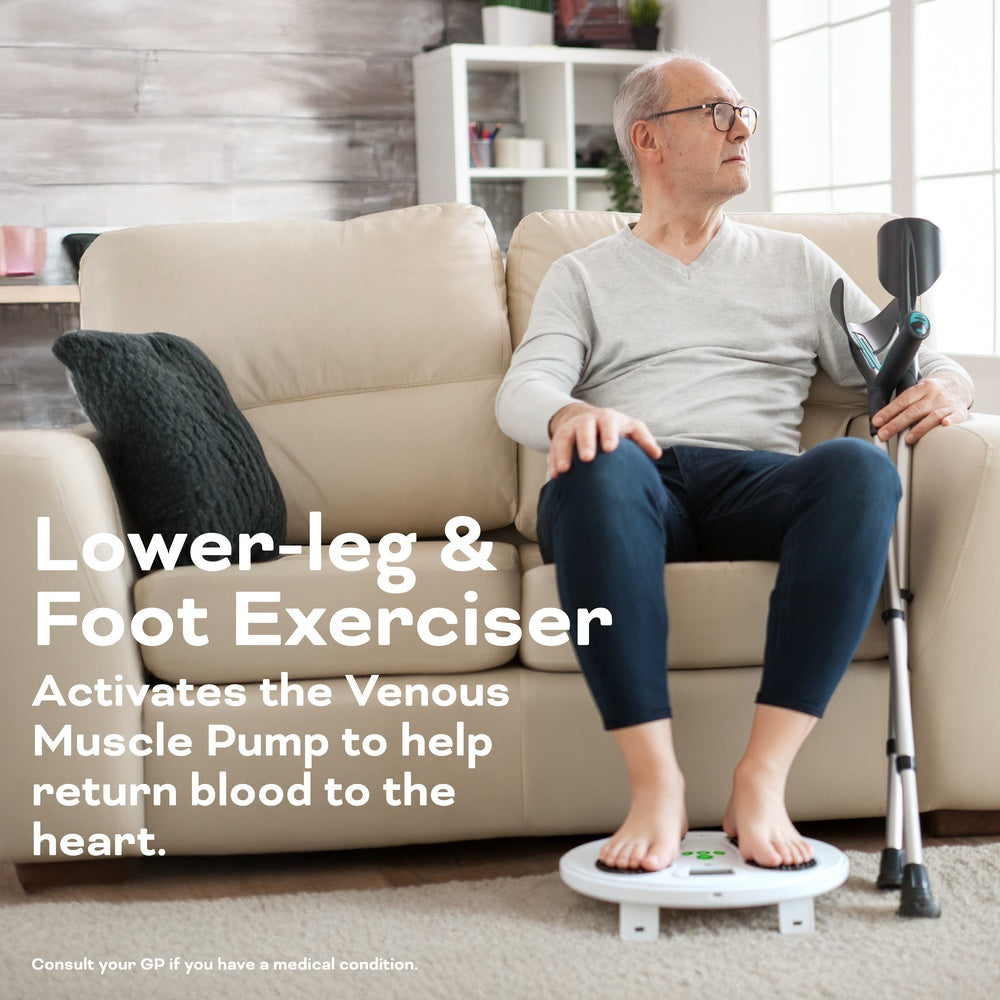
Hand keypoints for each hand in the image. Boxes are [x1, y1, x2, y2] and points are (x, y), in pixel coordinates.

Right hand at [547, 402, 661, 477]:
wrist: (584, 417)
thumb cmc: (614, 427)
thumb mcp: (630, 428)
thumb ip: (643, 439)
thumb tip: (656, 454)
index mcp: (606, 418)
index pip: (608, 423)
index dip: (609, 434)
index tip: (610, 448)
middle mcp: (586, 421)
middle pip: (584, 429)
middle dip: (585, 442)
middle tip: (587, 458)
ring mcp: (570, 429)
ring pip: (564, 438)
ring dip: (563, 453)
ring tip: (564, 470)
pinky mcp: (557, 439)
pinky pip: (552, 449)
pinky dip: (552, 461)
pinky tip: (555, 476)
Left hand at [871, 371, 971, 444]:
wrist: (957, 384)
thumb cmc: (931, 392)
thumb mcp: (917, 391)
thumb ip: (903, 404)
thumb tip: (881, 420)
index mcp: (922, 387)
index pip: (902, 400)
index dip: (888, 411)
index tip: (877, 422)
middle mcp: (934, 395)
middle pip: (914, 411)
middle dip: (896, 424)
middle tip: (883, 435)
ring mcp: (948, 403)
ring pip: (932, 416)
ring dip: (919, 428)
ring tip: (907, 440)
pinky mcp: (959, 412)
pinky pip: (955, 417)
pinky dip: (951, 421)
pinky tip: (945, 425)